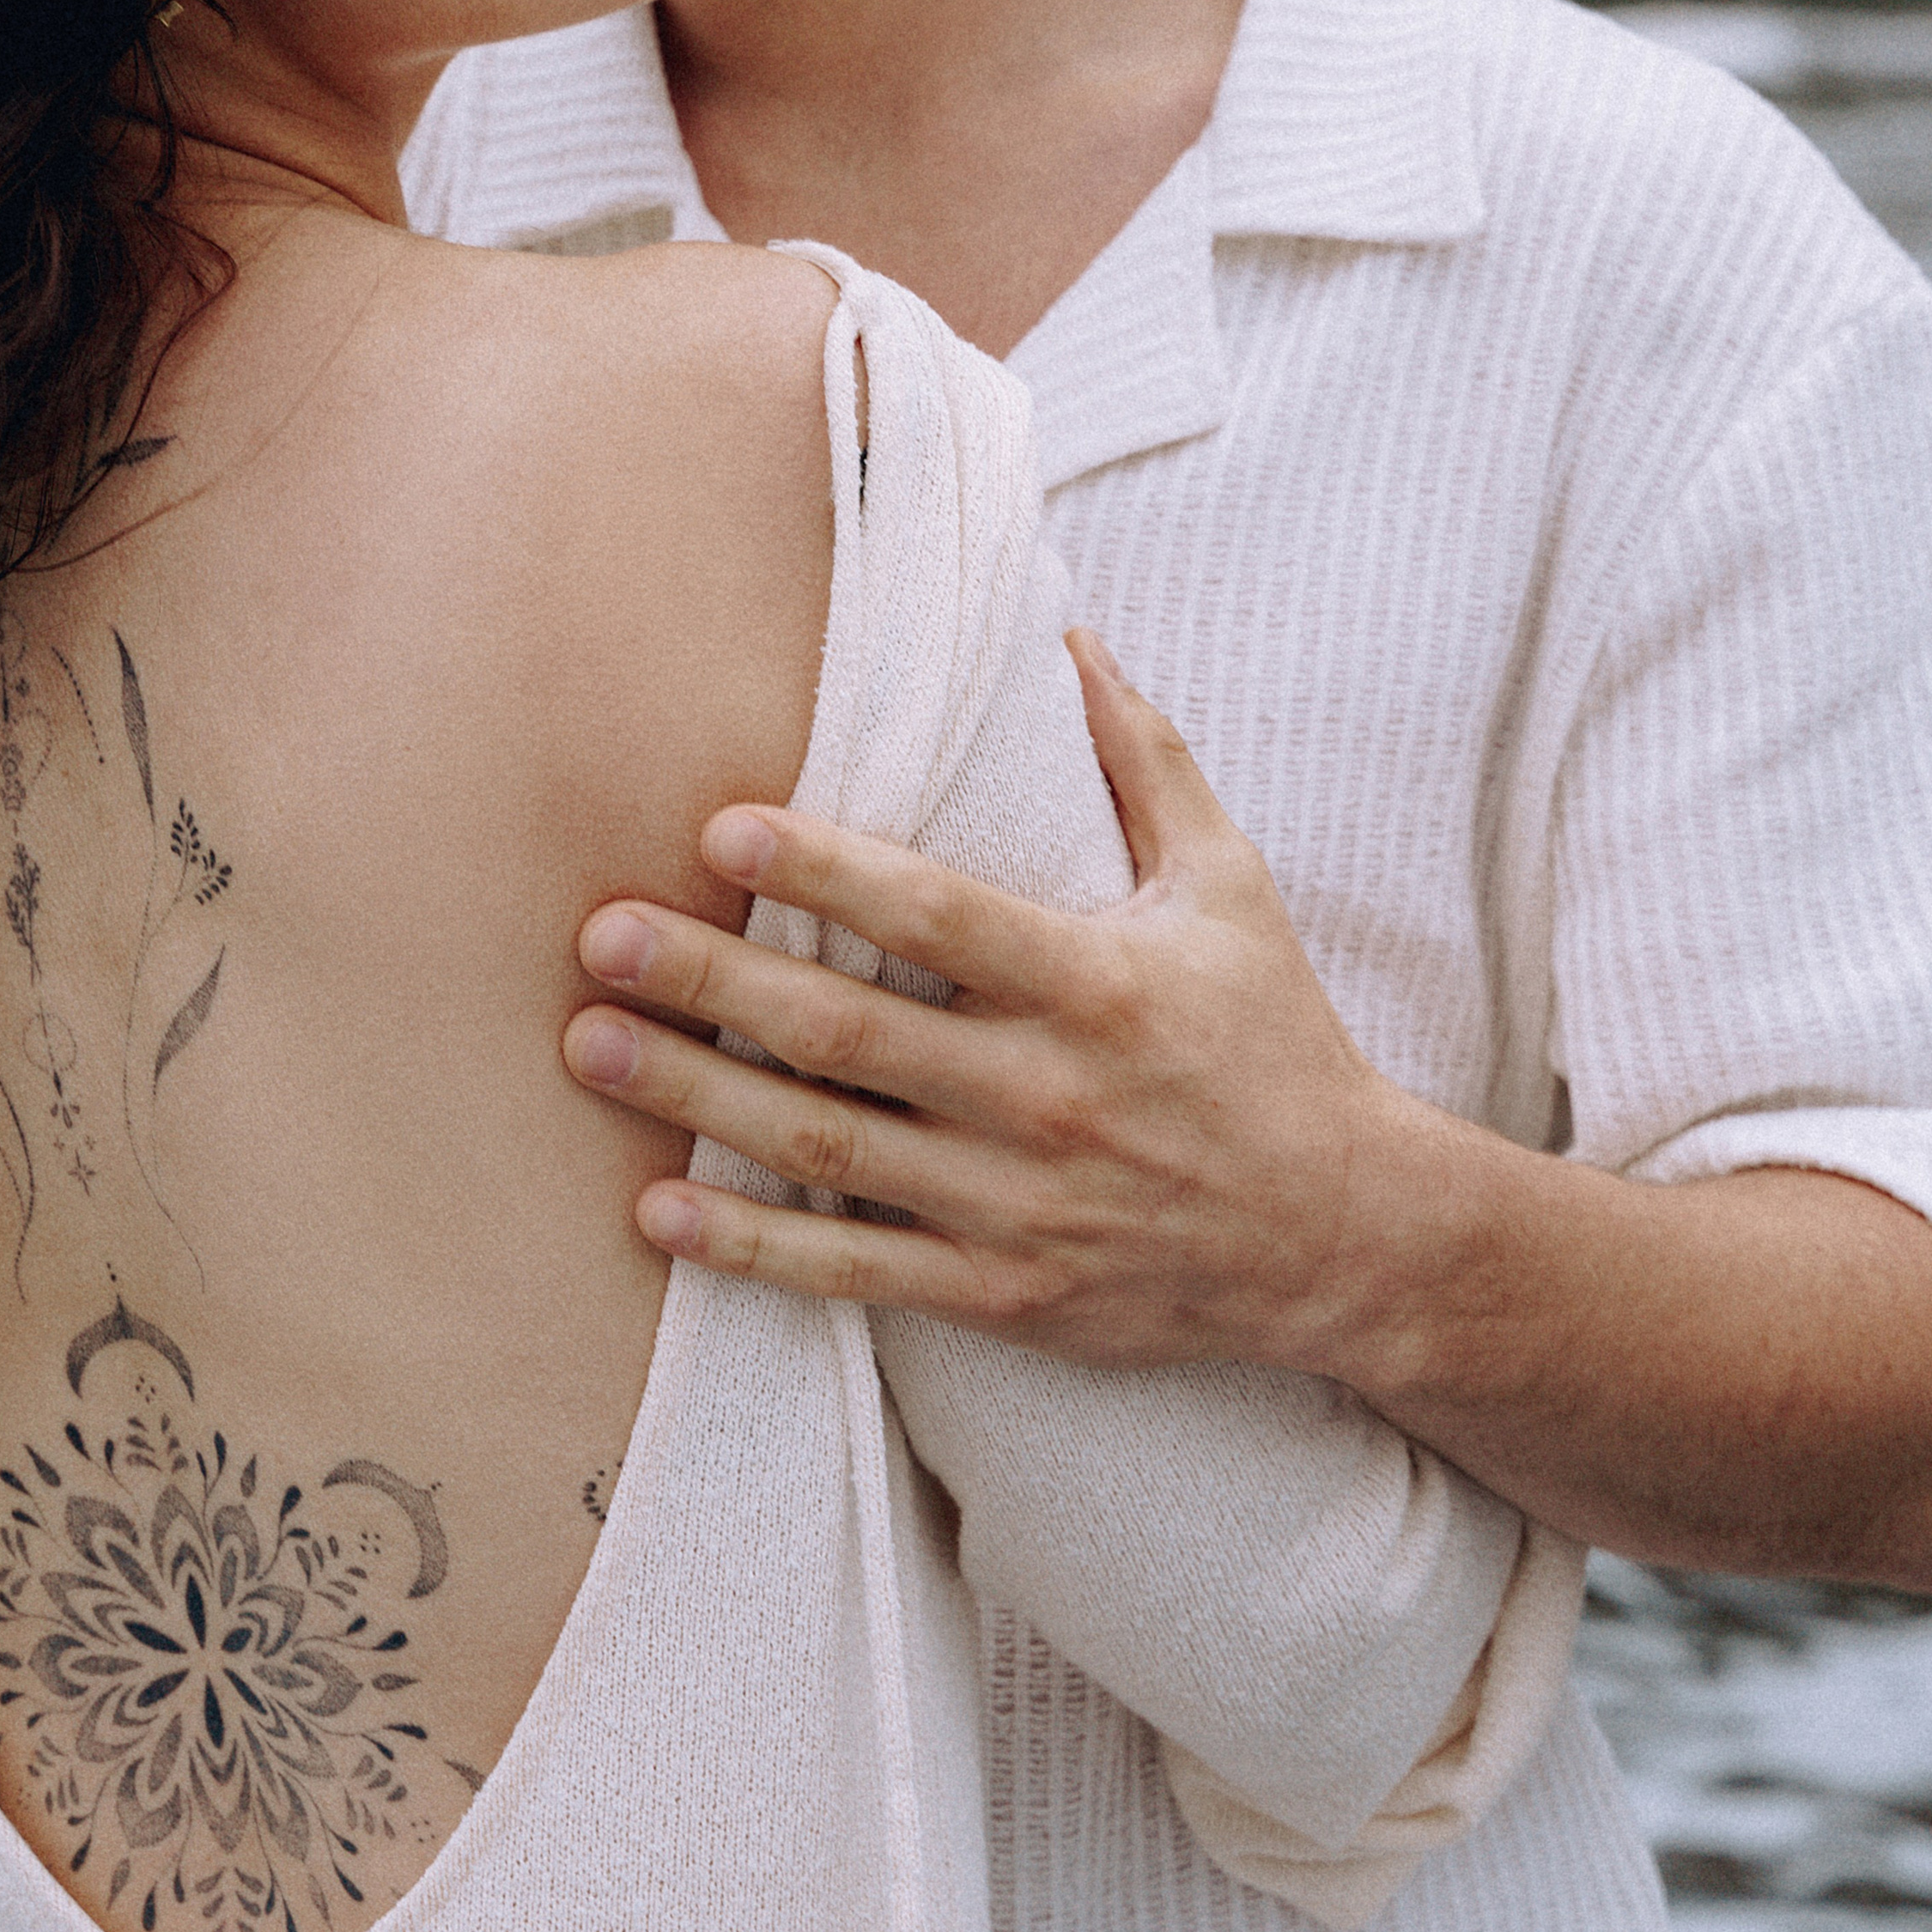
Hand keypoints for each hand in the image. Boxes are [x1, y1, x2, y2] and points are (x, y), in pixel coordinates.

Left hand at [561, 630, 1419, 1370]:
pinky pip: (858, 1270)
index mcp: (1100, 983)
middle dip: (715, 982)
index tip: (718, 830)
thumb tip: (1070, 639)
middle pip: (852, 1032)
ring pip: (831, 1148)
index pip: (941, 916)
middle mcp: (1051, 1095)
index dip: (828, 872)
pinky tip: (656, 1211)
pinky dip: (754, 1248)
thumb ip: (1145, 761)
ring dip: (698, 1098)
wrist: (1344, 1237)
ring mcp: (1022, 1203)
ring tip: (587, 1046)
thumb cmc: (1275, 1041)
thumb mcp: (1229, 887)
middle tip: (602, 936)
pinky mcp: (1007, 1292)